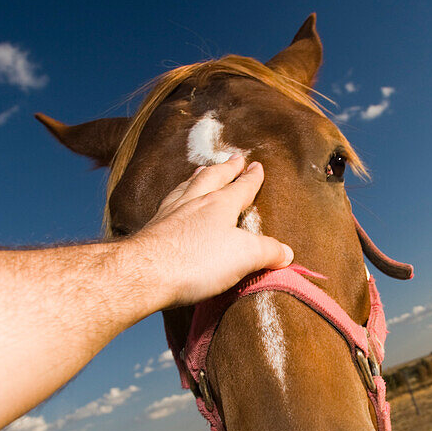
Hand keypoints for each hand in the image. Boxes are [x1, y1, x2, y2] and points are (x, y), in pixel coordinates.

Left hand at [127, 154, 293, 308]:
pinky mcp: (153, 229)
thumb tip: (286, 252)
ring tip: (202, 169)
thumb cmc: (197, 260)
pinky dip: (176, 195)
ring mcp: (170, 213)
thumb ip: (267, 251)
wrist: (145, 272)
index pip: (241, 187)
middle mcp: (195, 202)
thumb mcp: (244, 256)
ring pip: (187, 186)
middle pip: (212, 178)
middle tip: (234, 158)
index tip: (257, 166)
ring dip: (198, 176)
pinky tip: (173, 200)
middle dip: (226, 169)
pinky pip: (168, 202)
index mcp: (220, 205)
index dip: (251, 178)